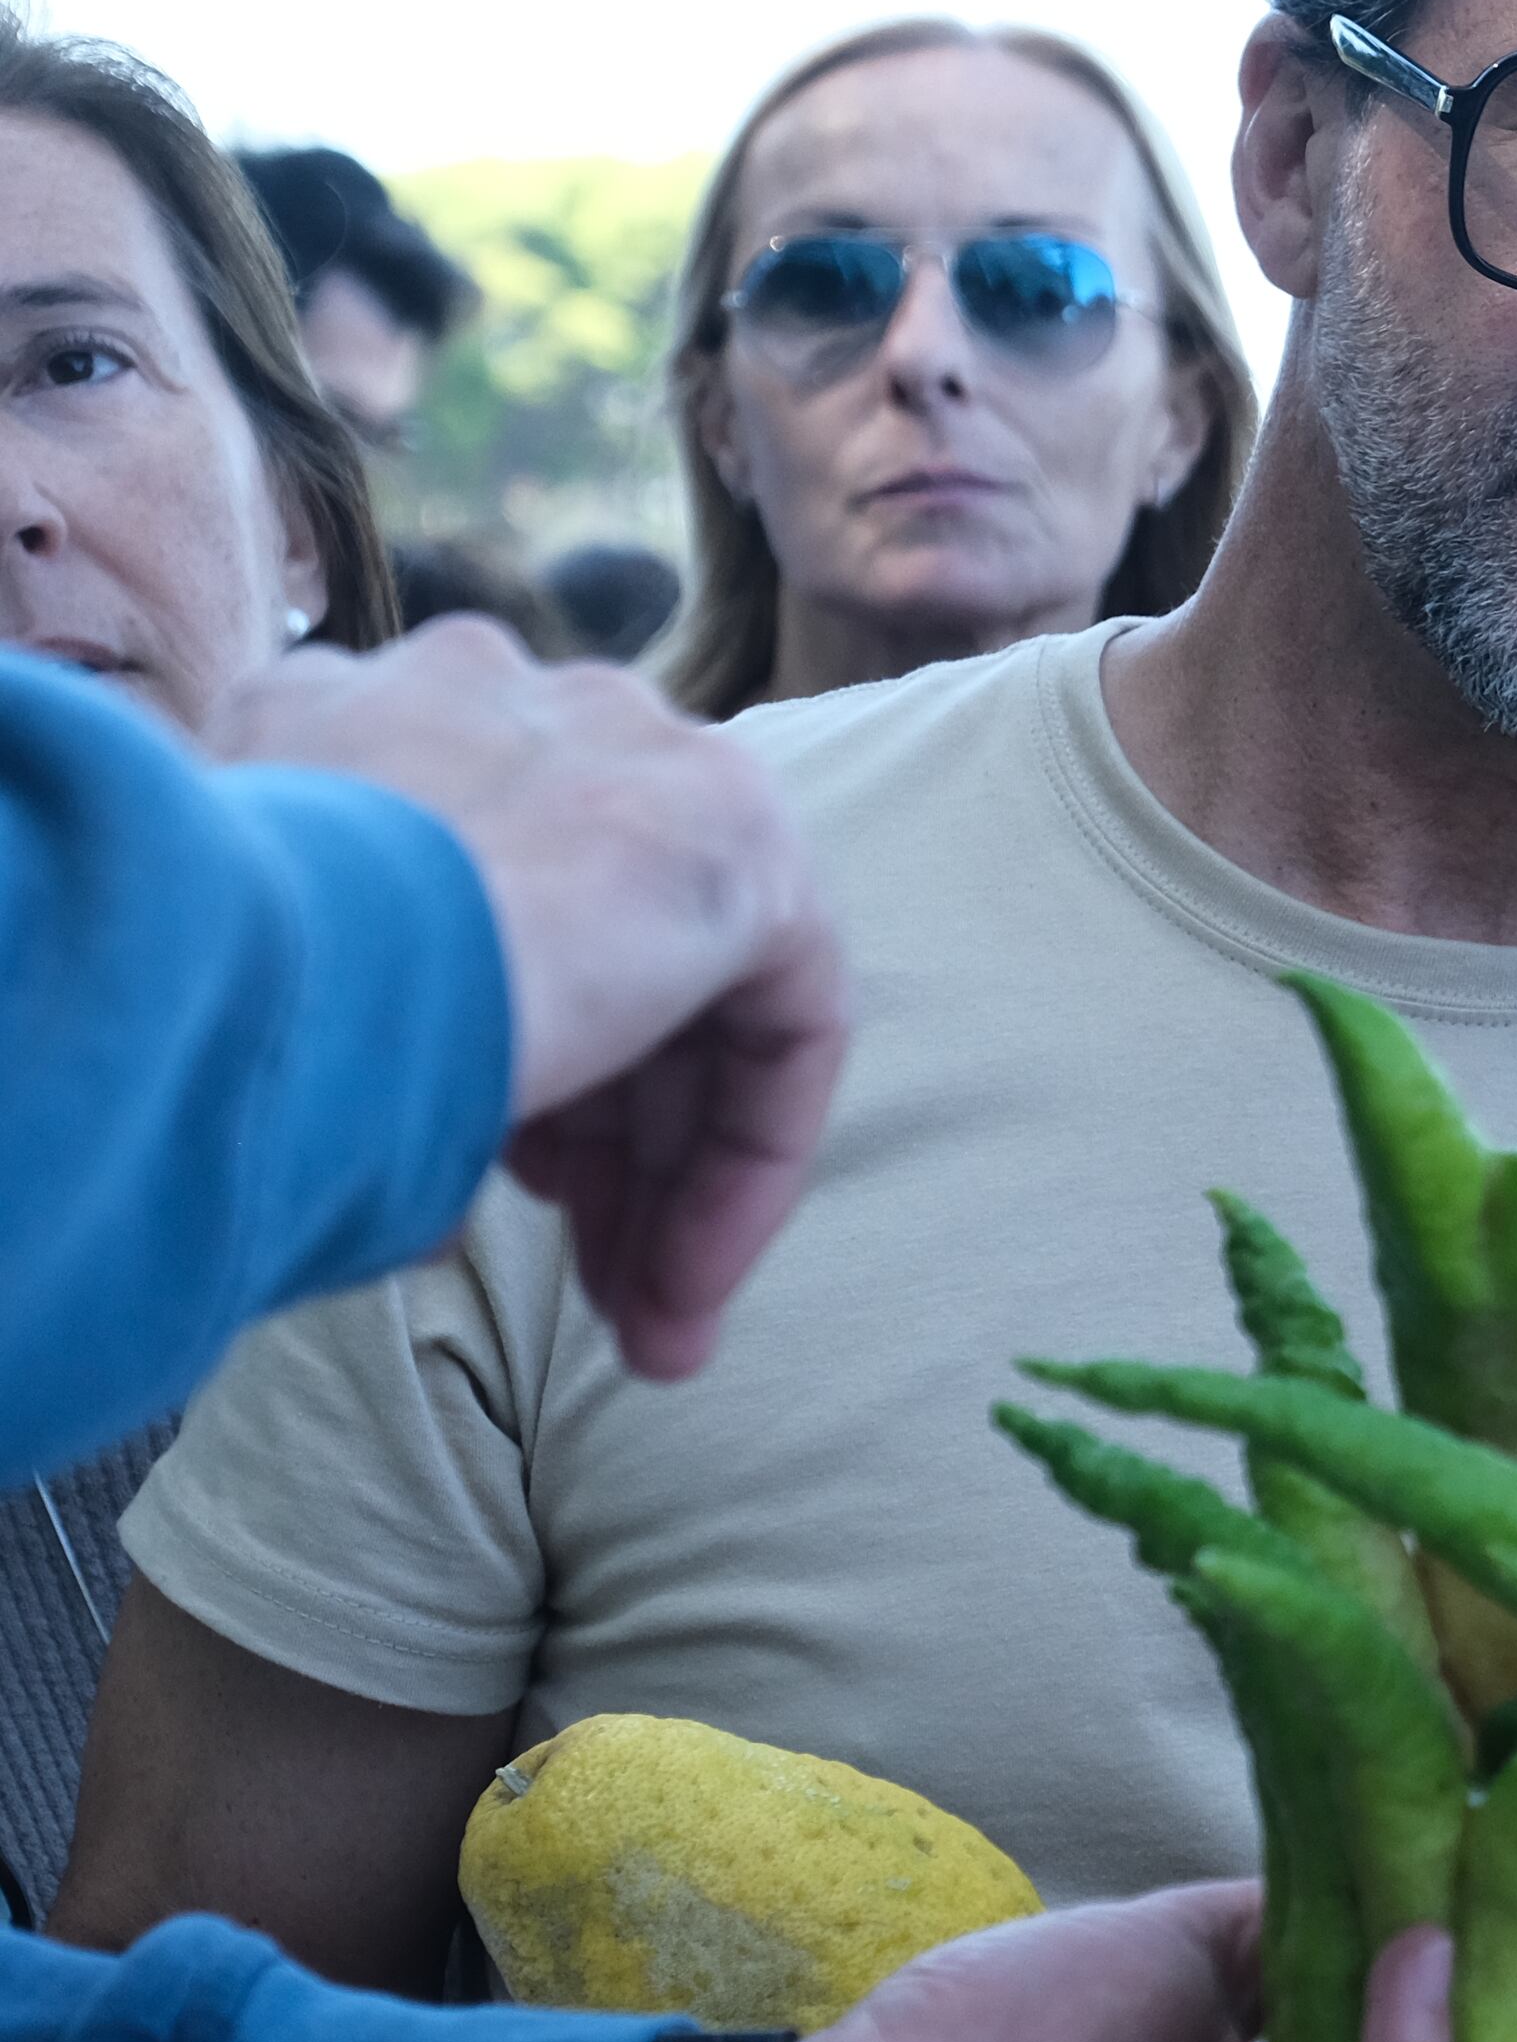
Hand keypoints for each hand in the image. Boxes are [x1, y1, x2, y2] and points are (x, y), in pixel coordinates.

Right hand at [208, 620, 846, 1376]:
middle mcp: (527, 711)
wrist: (250, 965)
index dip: (514, 1070)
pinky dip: (740, 1164)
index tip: (485, 1201)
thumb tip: (435, 1148)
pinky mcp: (731, 837)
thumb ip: (382, 1015)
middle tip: (590, 1292)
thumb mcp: (280, 993)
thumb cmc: (210, 1011)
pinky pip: (781, 1018)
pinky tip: (679, 1288)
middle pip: (613, 949)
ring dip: (671, 1182)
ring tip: (641, 1330)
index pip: (497, 895)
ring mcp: (640, 756)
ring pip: (698, 998)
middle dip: (608, 1144)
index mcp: (391, 722)